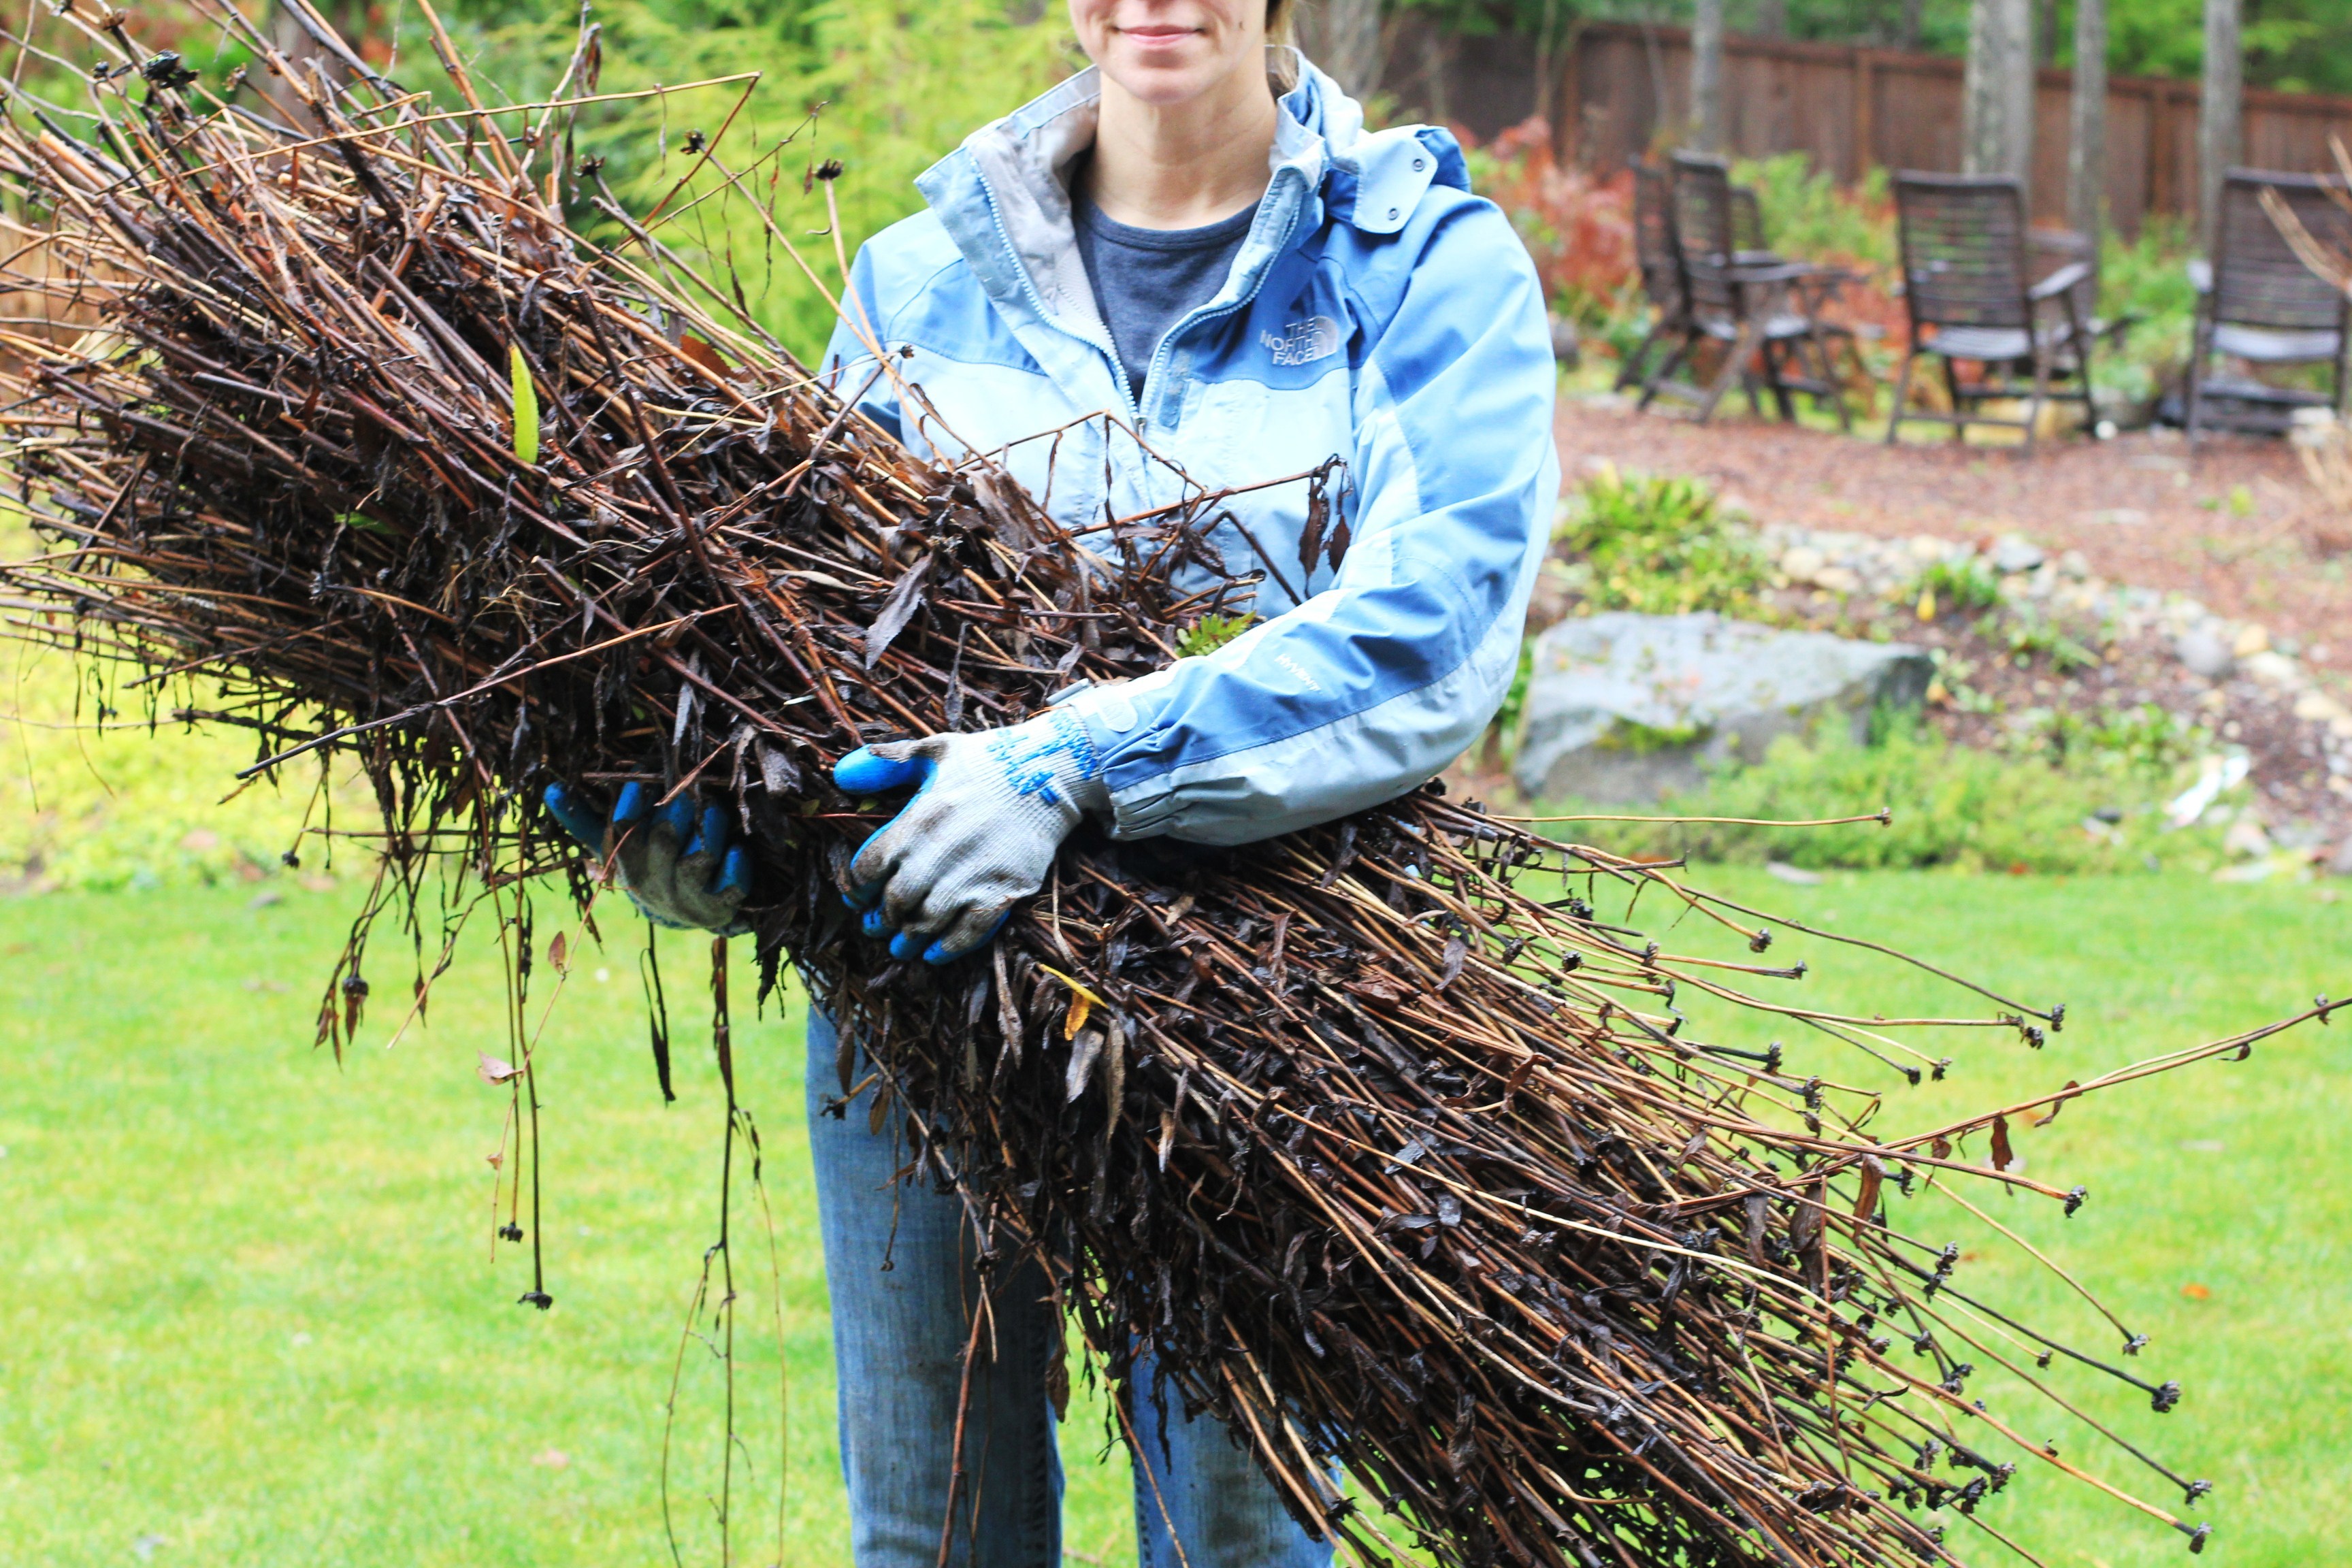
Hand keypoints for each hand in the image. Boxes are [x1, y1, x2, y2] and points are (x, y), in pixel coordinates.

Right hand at [542, 780, 751, 933]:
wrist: (685, 912)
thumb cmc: (648, 865)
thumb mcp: (613, 847)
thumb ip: (584, 819)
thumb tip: (550, 788)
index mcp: (628, 861)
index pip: (621, 833)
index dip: (630, 809)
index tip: (639, 783)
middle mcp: (656, 881)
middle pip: (663, 842)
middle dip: (676, 813)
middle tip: (687, 791)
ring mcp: (688, 895)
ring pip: (697, 861)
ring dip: (708, 832)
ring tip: (714, 810)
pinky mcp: (720, 907)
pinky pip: (730, 888)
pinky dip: (735, 868)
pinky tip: (739, 850)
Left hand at [834, 706, 1108, 963]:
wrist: (1050, 773)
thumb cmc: (988, 759)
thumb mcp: (932, 749)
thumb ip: (885, 764)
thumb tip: (841, 775)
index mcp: (917, 820)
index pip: (870, 867)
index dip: (857, 888)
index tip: (857, 898)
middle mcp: (938, 853)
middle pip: (895, 901)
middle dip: (882, 919)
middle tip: (878, 927)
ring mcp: (971, 876)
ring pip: (927, 921)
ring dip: (908, 939)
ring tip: (901, 946)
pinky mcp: (1002, 891)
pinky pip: (969, 932)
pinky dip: (948, 948)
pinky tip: (934, 954)